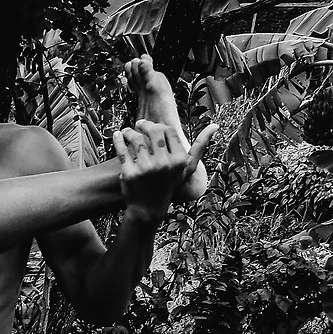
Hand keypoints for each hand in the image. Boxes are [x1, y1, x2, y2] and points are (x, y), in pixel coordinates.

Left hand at [122, 55, 209, 201]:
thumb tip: (215, 125)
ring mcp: (146, 168)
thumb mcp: (187, 168)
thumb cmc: (169, 185)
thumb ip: (200, 146)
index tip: (151, 126)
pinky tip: (116, 136)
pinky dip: (118, 140)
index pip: (168, 131)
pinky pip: (122, 151)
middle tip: (138, 124)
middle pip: (153, 132)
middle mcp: (164, 163)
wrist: (148, 209)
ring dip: (129, 132)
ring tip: (126, 132)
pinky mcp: (130, 174)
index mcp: (179, 159)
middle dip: (144, 125)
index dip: (158, 126)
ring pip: (136, 139)